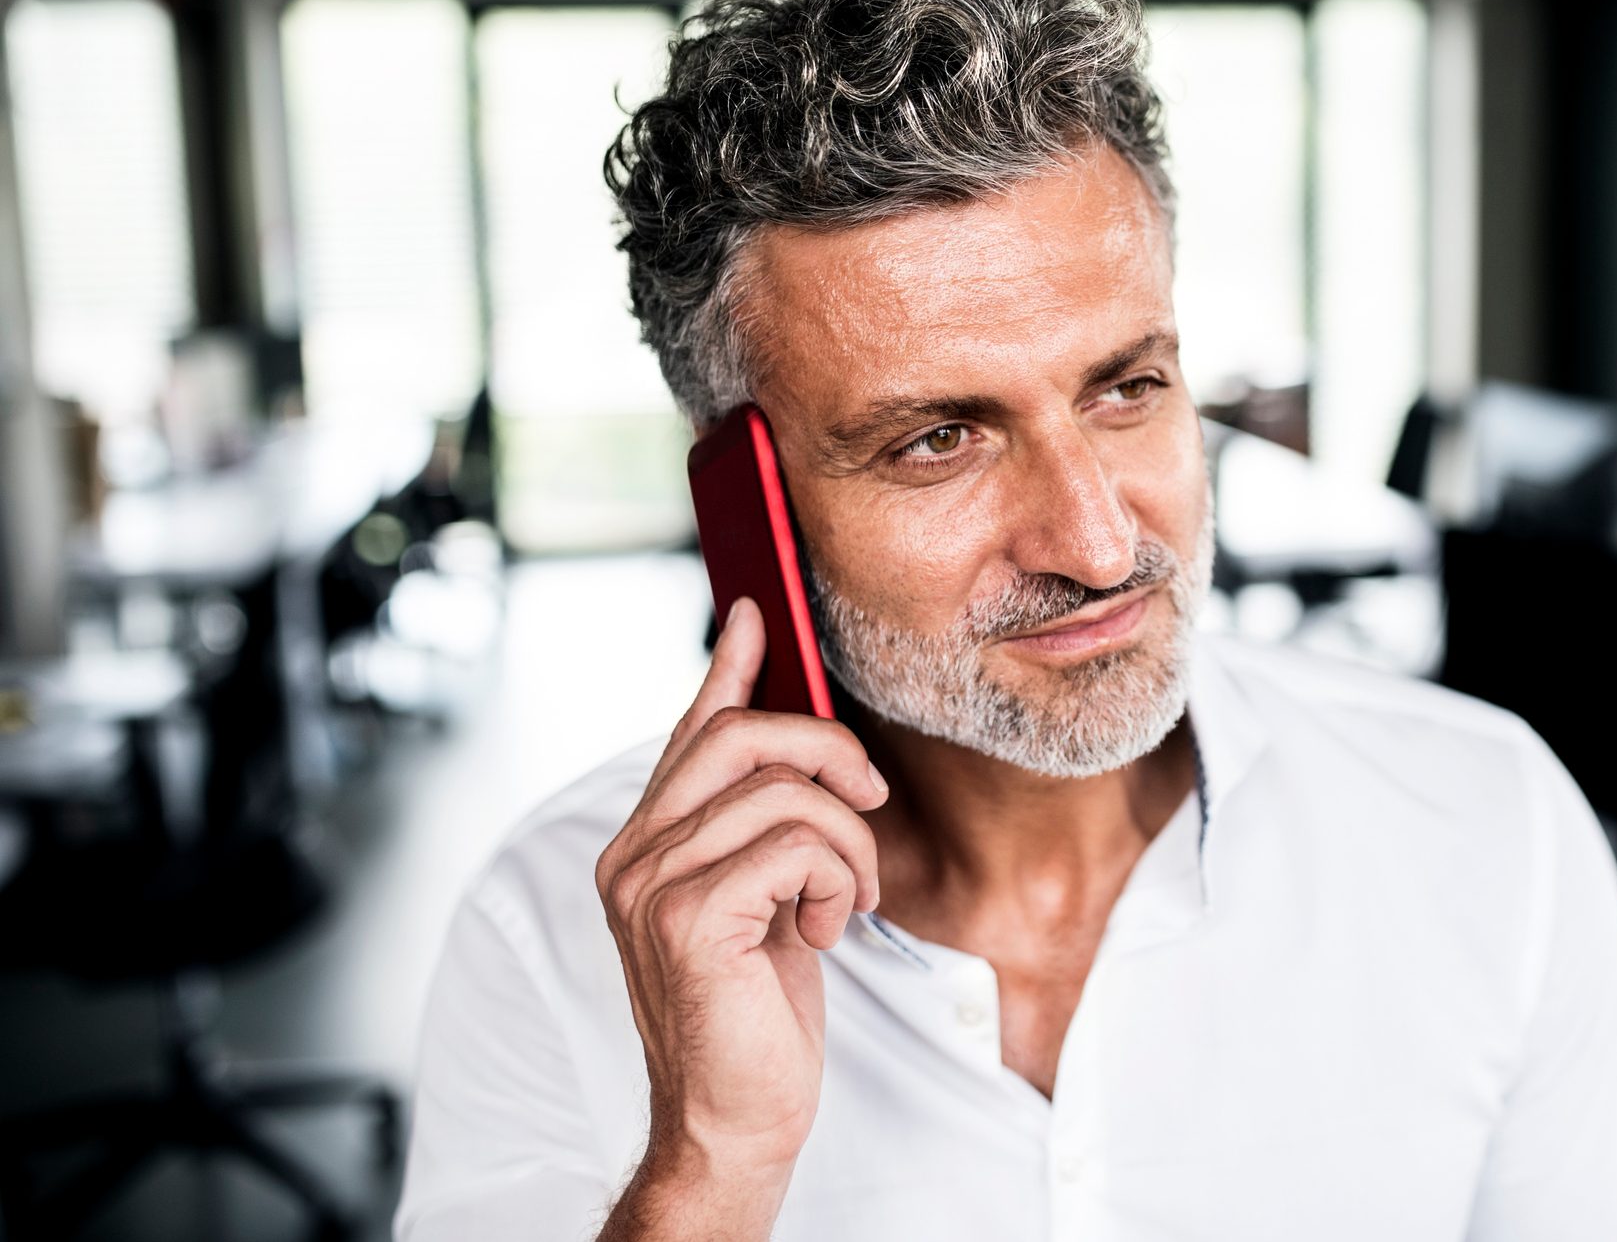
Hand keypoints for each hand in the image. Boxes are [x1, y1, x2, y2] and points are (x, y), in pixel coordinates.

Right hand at [594, 597, 886, 1219]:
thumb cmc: (755, 1012)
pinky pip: (795, 847)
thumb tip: (793, 749)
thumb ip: (763, 824)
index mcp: (646, 843)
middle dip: (831, 754)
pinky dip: (838, 880)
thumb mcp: (765, 898)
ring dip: (848, 844)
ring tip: (846, 899)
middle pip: (742, 737)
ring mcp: (651, 886)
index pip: (693, 730)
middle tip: (870, 802)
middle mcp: (633, 855)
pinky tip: (826, 928)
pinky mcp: (688, 920)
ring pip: (785, 793)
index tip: (758, 613)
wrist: (738, 1117)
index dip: (732, 668)